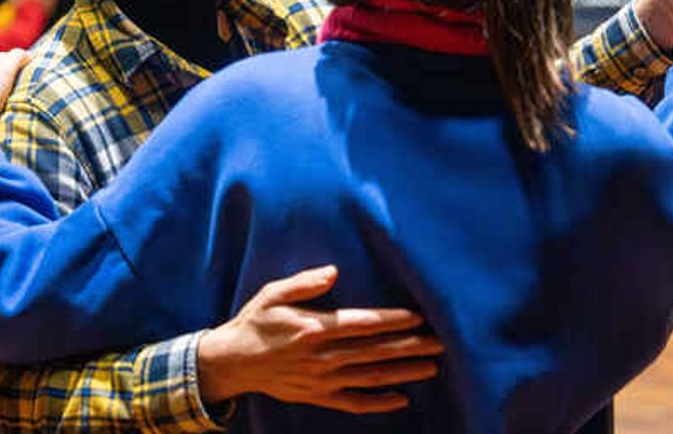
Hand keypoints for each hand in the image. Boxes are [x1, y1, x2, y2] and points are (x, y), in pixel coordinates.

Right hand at [197, 265, 443, 413]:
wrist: (233, 362)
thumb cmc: (256, 322)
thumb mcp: (273, 293)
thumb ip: (305, 282)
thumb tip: (334, 271)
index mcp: (315, 328)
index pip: (364, 323)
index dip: (393, 320)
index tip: (418, 317)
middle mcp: (323, 356)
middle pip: (376, 351)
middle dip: (410, 346)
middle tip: (439, 342)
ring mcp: (322, 380)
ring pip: (371, 376)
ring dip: (404, 372)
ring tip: (431, 366)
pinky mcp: (318, 396)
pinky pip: (355, 402)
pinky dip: (379, 402)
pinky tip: (402, 398)